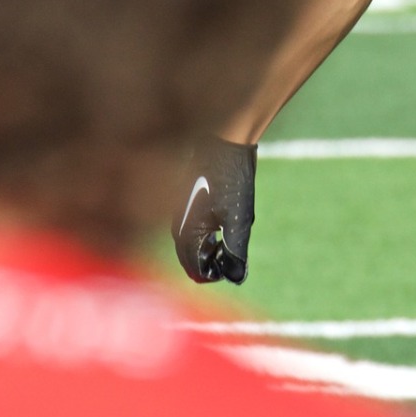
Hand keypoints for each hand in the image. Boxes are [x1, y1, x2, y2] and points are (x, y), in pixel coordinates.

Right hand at [173, 137, 256, 283]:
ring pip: (189, 245)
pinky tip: (219, 228)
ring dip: (206, 251)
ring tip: (226, 243)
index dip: (215, 274)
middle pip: (189, 259)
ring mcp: (179, 212)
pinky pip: (190, 230)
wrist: (224, 140)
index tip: (233, 266)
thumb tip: (236, 276)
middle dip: (209, 264)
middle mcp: (176, 225)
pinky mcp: (185, 202)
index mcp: (185, 232)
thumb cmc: (231, 176)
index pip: (194, 269)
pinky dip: (203, 237)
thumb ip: (235, 249)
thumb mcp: (239, 217)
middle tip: (230, 257)